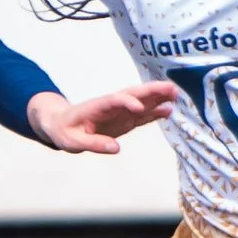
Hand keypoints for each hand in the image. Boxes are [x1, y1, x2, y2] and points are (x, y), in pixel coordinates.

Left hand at [28, 80, 179, 153]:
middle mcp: (111, 105)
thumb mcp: (73, 141)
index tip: (138, 108)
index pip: (113, 101)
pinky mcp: (125, 120)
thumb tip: (115, 148)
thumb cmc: (65, 131)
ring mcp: (120, 111)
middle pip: (133, 94)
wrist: (61, 124)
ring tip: (176, 94)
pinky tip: (169, 110)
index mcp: (96, 107)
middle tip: (170, 88)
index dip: (126, 103)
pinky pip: (142, 114)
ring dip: (158, 97)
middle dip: (151, 91)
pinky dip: (155, 112)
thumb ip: (93, 143)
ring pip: (141, 101)